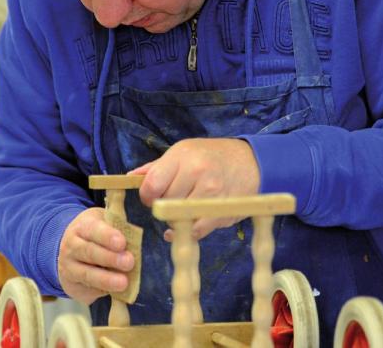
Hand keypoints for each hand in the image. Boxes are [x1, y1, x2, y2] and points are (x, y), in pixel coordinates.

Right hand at [57, 207, 134, 303]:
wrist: (73, 253)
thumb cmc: (98, 236)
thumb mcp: (105, 224)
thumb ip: (119, 227)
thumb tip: (138, 235)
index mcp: (82, 227)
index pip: (93, 229)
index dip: (108, 236)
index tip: (122, 243)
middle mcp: (71, 247)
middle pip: (89, 252)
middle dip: (110, 258)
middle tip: (129, 262)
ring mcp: (69, 268)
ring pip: (87, 274)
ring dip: (106, 279)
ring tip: (124, 282)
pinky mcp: (73, 287)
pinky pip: (88, 290)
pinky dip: (103, 291)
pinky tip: (117, 292)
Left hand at [131, 138, 259, 241]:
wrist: (253, 162)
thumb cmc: (212, 156)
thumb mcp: (183, 152)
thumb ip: (156, 168)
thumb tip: (129, 178)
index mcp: (182, 156)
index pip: (150, 186)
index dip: (147, 196)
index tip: (153, 195)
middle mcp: (197, 173)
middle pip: (164, 204)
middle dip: (164, 206)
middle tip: (174, 199)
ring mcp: (211, 193)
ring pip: (179, 218)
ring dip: (177, 218)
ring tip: (184, 208)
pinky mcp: (222, 211)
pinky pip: (196, 230)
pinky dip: (189, 230)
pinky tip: (189, 223)